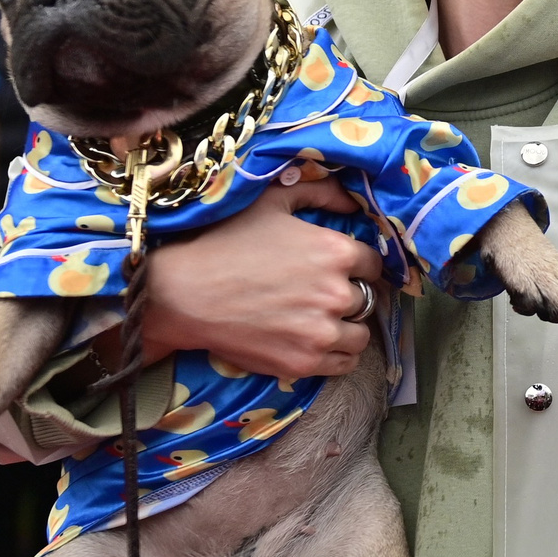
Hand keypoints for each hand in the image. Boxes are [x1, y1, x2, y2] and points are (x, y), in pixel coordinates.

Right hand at [139, 179, 383, 379]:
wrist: (183, 294)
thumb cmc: (225, 242)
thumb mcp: (272, 201)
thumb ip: (320, 192)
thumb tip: (352, 199)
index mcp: (335, 252)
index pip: (374, 263)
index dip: (359, 265)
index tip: (344, 269)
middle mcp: (337, 294)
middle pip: (367, 299)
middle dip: (350, 295)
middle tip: (323, 294)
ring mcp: (321, 333)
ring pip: (361, 335)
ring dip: (347, 327)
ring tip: (322, 320)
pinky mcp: (303, 363)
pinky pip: (344, 364)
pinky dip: (337, 354)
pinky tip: (317, 341)